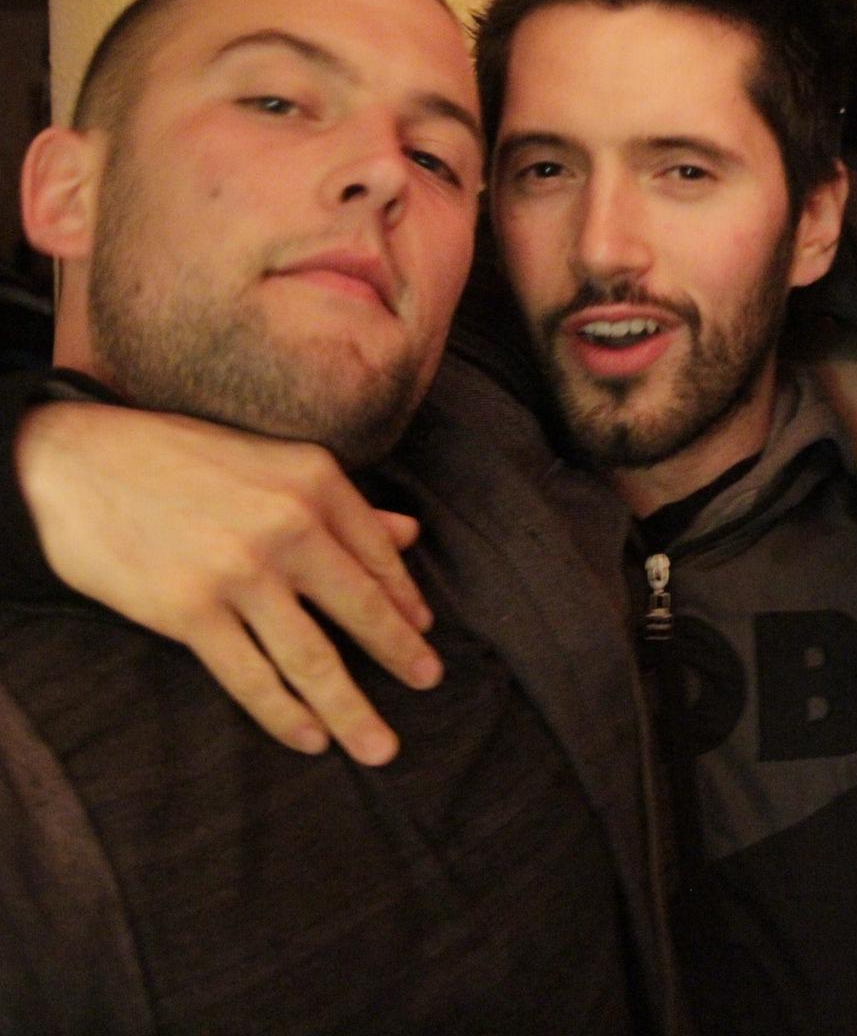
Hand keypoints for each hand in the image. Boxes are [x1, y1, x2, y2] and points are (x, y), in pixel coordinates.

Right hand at [15, 401, 439, 763]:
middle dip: (401, 656)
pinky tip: (312, 739)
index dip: (406, 600)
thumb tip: (411, 534)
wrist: (76, 461)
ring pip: (312, 658)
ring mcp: (240, 573)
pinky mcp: (190, 612)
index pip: (380, 556)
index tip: (424, 631)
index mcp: (317, 482)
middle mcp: (290, 526)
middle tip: (430, 684)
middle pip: (361, 611)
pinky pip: (251, 678)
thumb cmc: (180, 457)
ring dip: (352, 710)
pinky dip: (285, 715)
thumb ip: (343, 504)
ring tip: (380, 747)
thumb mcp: (273, 463)